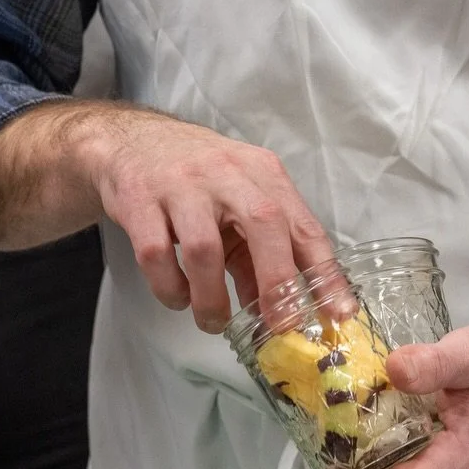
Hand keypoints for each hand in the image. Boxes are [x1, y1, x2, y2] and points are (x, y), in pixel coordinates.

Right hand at [83, 108, 333, 329]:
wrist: (130, 142)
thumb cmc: (197, 180)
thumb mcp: (239, 205)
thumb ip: (261, 254)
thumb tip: (281, 311)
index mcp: (263, 174)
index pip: (306, 227)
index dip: (325, 273)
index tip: (338, 314)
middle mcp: (227, 173)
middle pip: (264, 226)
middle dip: (276, 284)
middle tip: (277, 326)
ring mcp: (182, 185)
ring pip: (203, 251)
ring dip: (211, 298)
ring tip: (212, 320)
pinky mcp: (140, 201)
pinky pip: (156, 256)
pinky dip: (169, 288)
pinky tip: (176, 297)